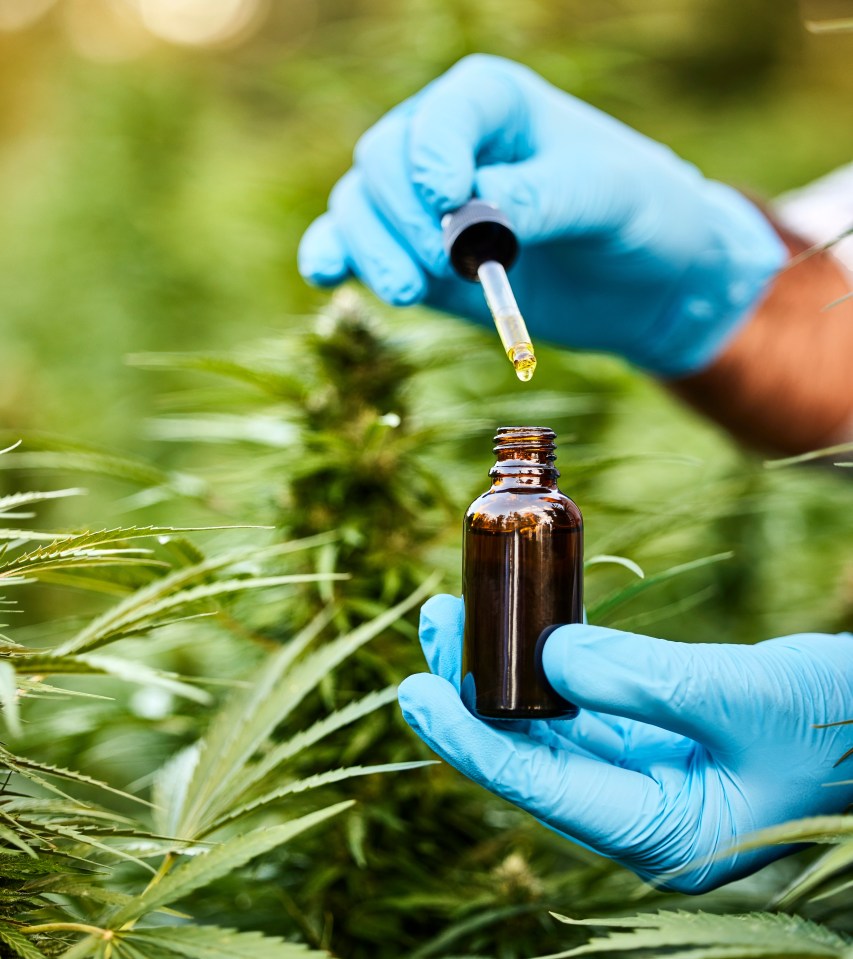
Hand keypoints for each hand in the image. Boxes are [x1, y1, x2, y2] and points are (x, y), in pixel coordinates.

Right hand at [298, 54, 784, 375]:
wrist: (642, 282)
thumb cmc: (642, 219)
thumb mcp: (612, 199)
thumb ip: (545, 197)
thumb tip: (474, 215)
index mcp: (497, 105)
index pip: (444, 113)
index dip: (434, 153)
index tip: (449, 201)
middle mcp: (448, 145)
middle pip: (384, 159)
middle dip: (403, 215)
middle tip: (444, 265)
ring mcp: (422, 204)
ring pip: (358, 204)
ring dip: (371, 247)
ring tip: (411, 292)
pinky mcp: (413, 256)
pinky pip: (350, 245)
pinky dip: (334, 257)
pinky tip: (329, 274)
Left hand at [398, 594, 852, 892]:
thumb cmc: (834, 721)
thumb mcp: (741, 697)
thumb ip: (643, 680)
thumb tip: (546, 656)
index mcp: (663, 835)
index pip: (541, 788)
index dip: (469, 739)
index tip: (416, 691)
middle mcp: (642, 814)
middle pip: (532, 754)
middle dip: (475, 692)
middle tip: (435, 625)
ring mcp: (647, 779)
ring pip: (551, 728)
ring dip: (501, 674)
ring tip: (456, 616)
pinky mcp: (654, 742)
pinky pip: (583, 708)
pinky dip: (546, 669)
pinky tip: (520, 632)